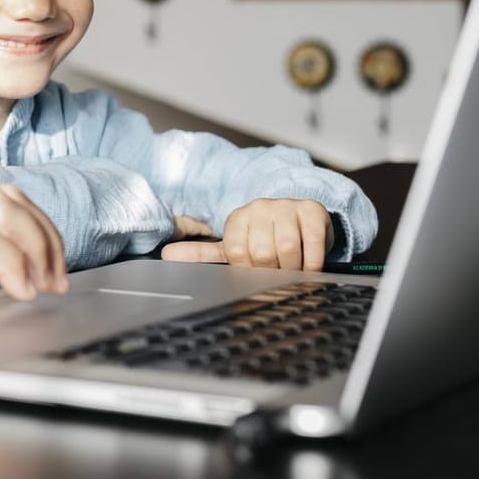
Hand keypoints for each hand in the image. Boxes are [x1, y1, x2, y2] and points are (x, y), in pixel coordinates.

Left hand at [159, 199, 333, 270]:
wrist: (303, 221)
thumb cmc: (267, 238)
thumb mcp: (234, 246)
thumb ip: (201, 253)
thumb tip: (166, 256)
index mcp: (237, 217)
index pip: (236, 252)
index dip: (248, 268)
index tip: (256, 269)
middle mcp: (259, 206)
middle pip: (261, 251)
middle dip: (272, 270)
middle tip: (279, 272)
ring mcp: (287, 206)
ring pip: (286, 248)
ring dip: (293, 268)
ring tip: (294, 268)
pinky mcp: (312, 211)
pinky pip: (312, 243)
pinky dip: (312, 262)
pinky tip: (310, 264)